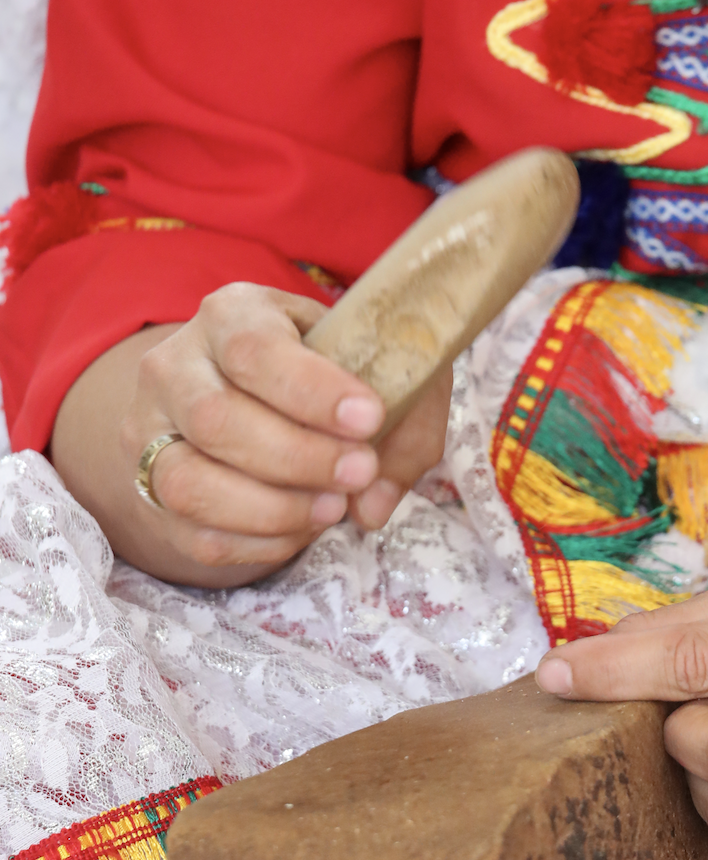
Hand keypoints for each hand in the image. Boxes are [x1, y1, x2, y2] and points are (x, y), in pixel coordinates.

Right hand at [57, 282, 452, 584]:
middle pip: (216, 418)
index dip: (312, 390)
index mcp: (231, 315)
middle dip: (299, 458)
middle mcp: (174, 367)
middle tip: (360, 472)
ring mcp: (151, 434)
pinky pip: (197, 535)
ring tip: (333, 508)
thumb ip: (405, 424)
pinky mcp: (151, 495)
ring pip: (189, 484)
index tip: (370, 418)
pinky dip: (258, 544)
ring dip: (273, 509)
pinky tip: (301, 529)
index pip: (253, 348)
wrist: (255, 399)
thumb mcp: (380, 368)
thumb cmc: (328, 376)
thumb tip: (374, 504)